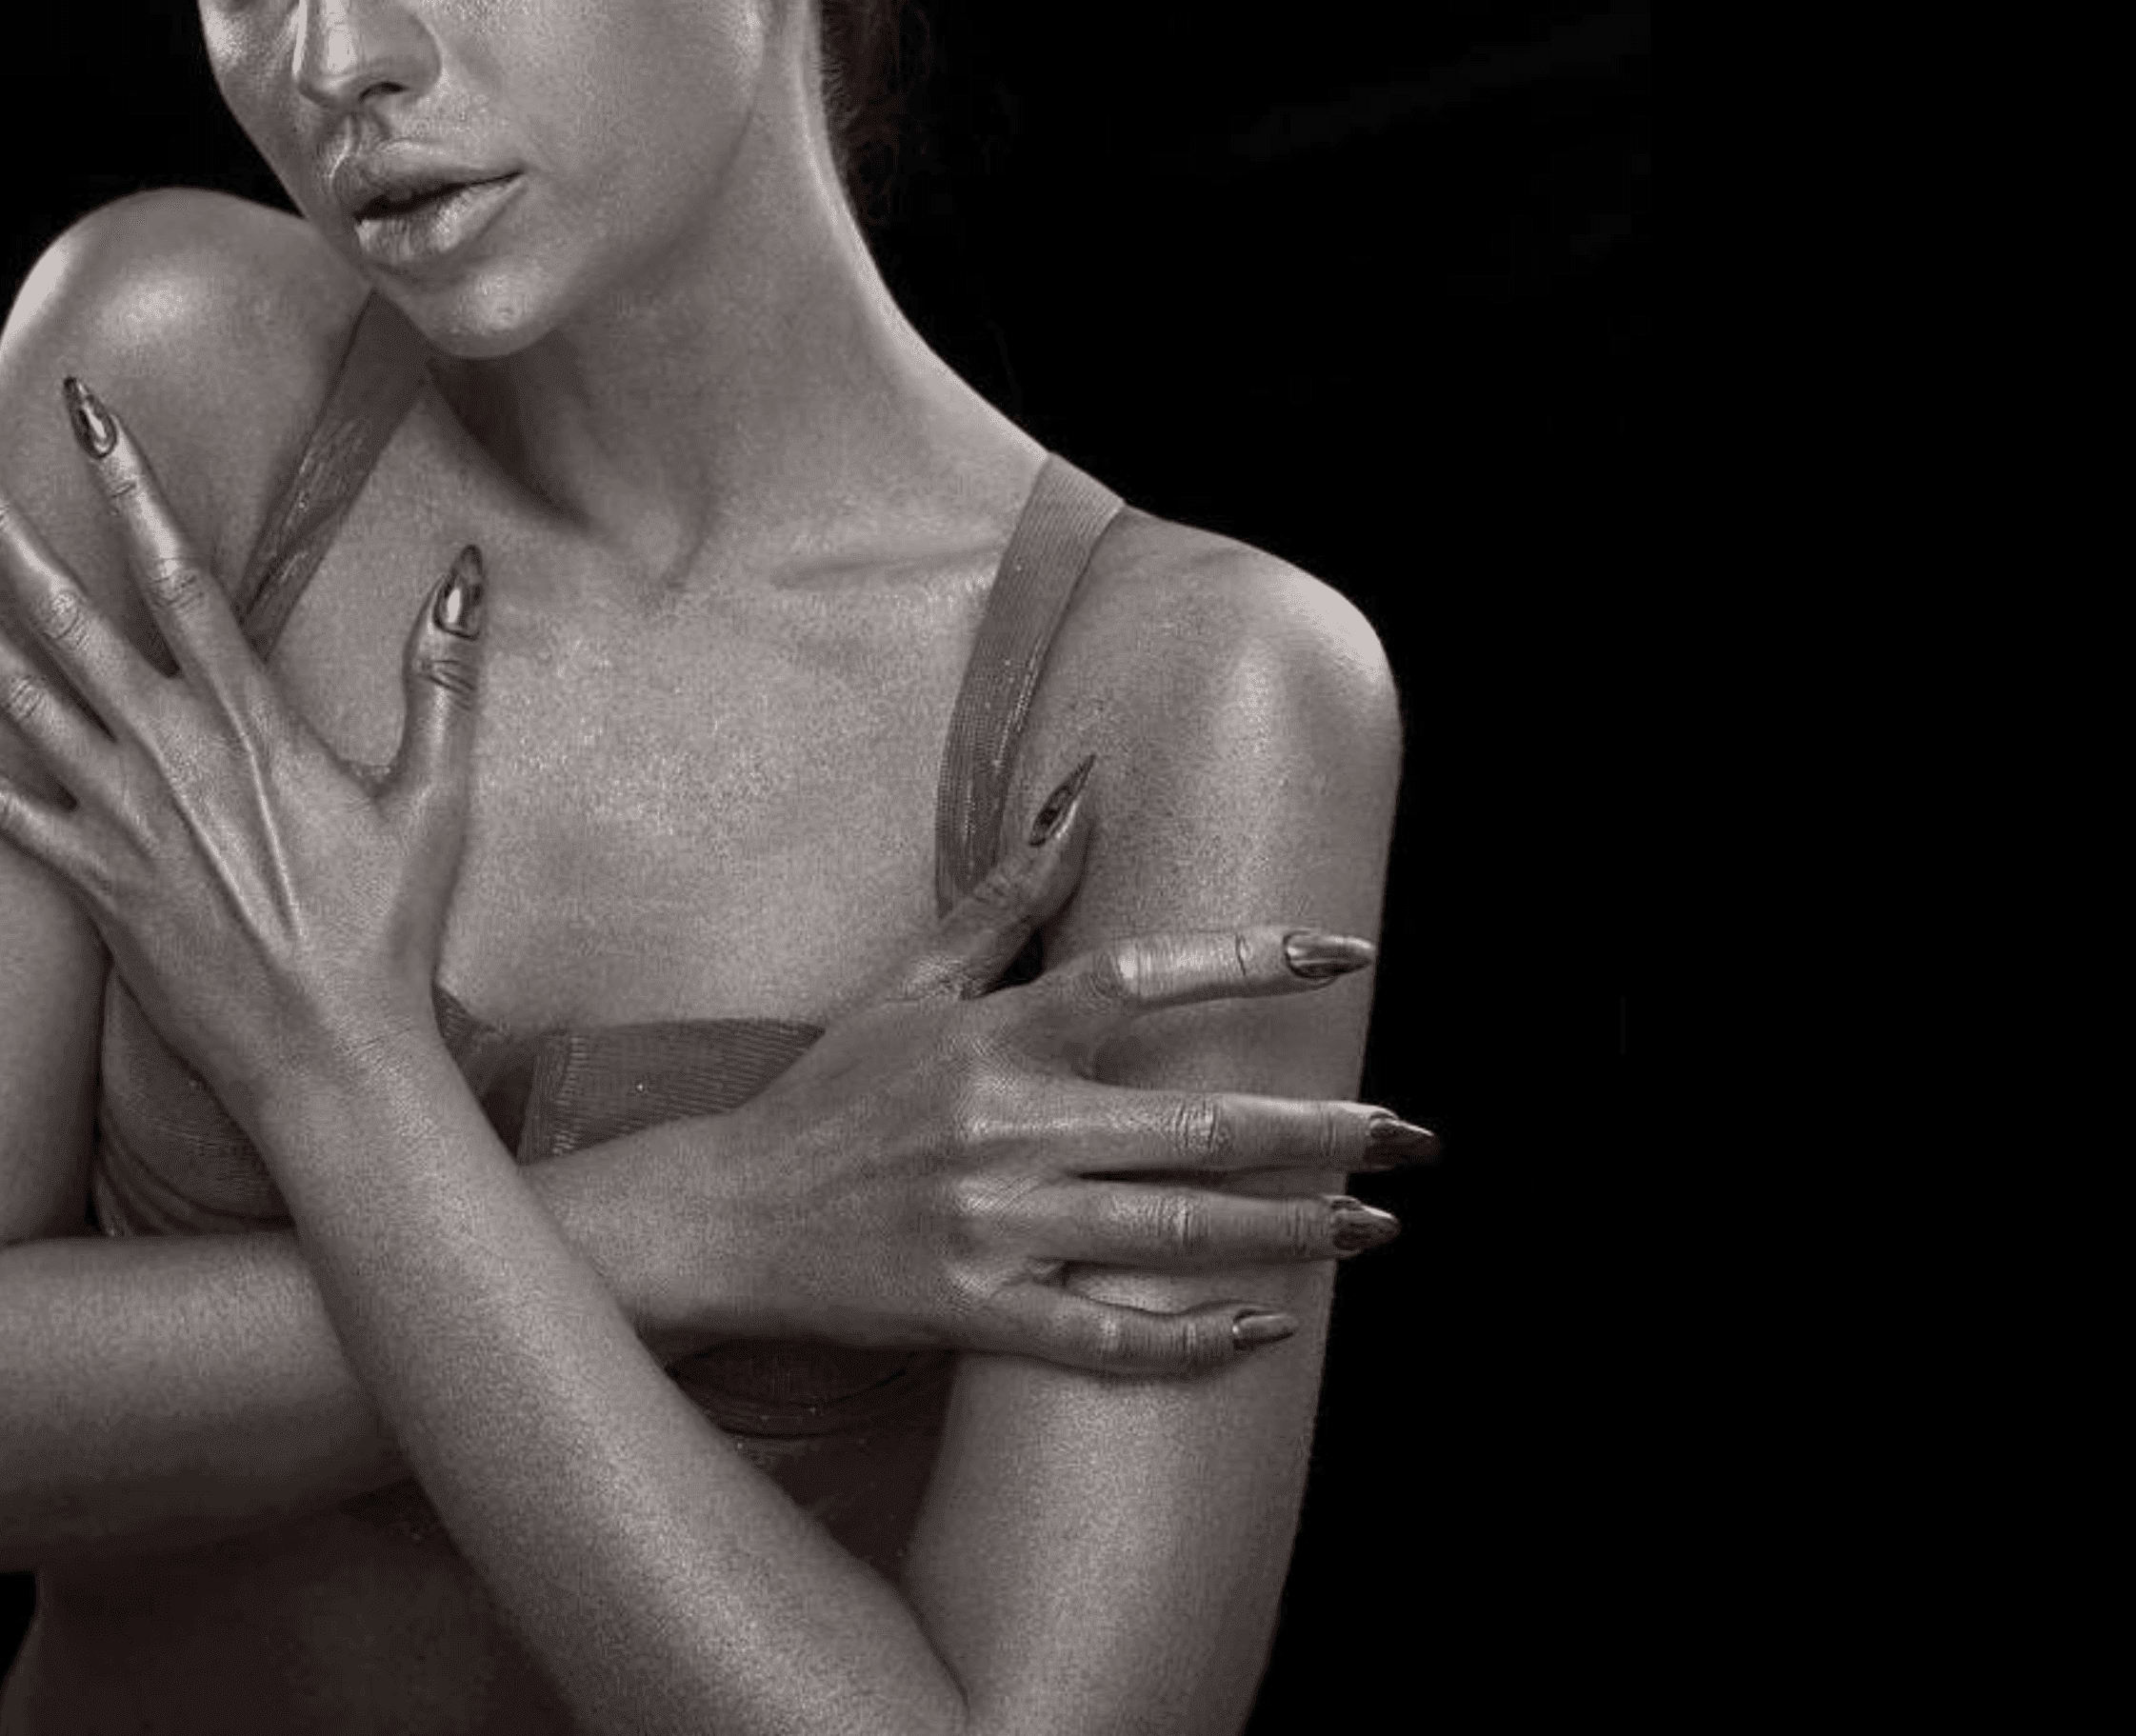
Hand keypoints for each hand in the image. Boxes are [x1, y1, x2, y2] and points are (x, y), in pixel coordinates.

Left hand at [0, 379, 483, 1115]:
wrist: (329, 1058)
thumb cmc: (386, 931)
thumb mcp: (433, 797)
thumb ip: (443, 677)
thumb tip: (467, 572)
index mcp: (250, 722)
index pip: (179, 574)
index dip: (131, 485)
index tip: (89, 413)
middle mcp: (168, 753)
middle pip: (65, 612)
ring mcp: (117, 817)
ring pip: (13, 691)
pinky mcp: (88, 879)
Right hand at [697, 760, 1430, 1373]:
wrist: (724, 1217)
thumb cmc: (828, 1097)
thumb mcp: (908, 984)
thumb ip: (1006, 898)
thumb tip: (1088, 795)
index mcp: (993, 1037)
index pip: (1139, 977)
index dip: (1247, 960)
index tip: (1344, 955)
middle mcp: (1003, 1128)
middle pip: (1194, 1126)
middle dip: (1317, 1131)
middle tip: (1411, 1135)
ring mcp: (994, 1228)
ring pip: (1172, 1235)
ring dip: (1286, 1233)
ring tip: (1372, 1229)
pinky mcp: (976, 1312)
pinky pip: (1103, 1336)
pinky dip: (1187, 1340)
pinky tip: (1262, 1329)